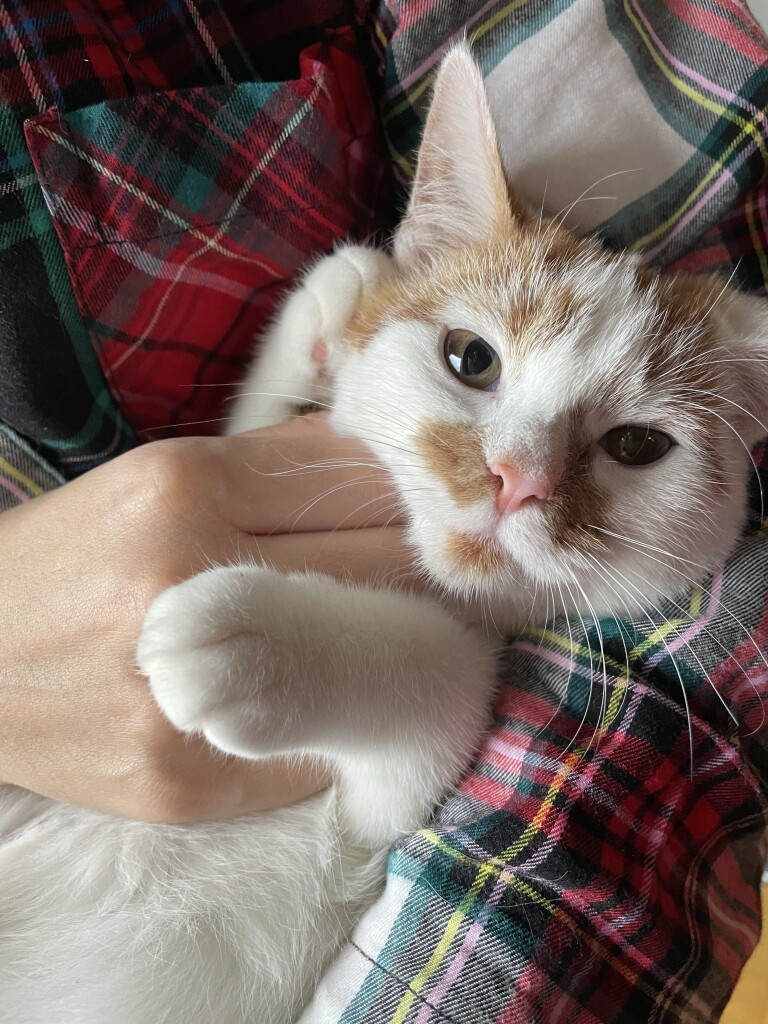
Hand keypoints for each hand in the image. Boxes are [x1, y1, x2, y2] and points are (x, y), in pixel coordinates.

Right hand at [0, 415, 412, 821]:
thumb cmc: (64, 562)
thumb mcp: (150, 480)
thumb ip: (270, 466)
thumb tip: (376, 459)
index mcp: (179, 490)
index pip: (357, 483)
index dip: (413, 497)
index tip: (441, 510)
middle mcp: (185, 586)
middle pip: (375, 565)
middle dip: (418, 565)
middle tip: (445, 572)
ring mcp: (185, 692)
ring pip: (361, 661)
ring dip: (394, 643)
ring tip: (401, 631)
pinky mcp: (183, 778)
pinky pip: (313, 746)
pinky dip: (334, 718)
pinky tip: (332, 699)